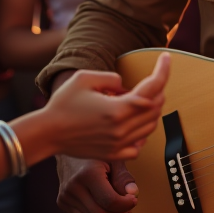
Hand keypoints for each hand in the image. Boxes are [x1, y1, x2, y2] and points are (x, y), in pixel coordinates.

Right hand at [43, 53, 169, 161]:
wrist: (46, 133)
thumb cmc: (62, 104)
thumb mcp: (85, 78)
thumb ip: (111, 77)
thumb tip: (125, 86)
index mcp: (119, 108)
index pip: (153, 86)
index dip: (163, 69)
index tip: (167, 57)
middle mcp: (123, 128)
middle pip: (156, 106)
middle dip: (158, 89)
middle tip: (152, 78)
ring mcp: (119, 144)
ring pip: (151, 126)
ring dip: (152, 110)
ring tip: (142, 98)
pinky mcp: (113, 154)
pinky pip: (139, 145)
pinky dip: (142, 132)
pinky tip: (134, 123)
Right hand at [56, 156, 138, 212]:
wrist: (71, 147)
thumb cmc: (97, 152)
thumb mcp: (114, 158)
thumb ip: (123, 177)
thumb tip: (133, 194)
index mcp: (87, 174)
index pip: (110, 201)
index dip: (126, 205)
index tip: (134, 200)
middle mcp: (73, 188)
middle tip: (130, 208)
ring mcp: (65, 198)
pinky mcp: (62, 204)